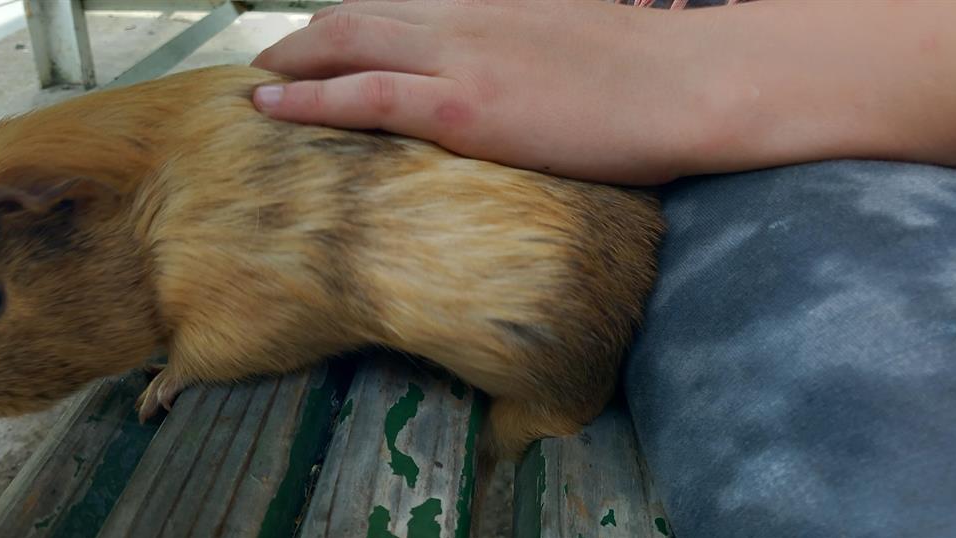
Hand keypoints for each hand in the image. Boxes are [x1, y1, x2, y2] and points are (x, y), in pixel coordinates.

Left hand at [251, 0, 955, 185]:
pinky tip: (270, 109)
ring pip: (348, 43)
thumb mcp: (579, 37)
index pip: (401, 2)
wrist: (693, 83)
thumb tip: (523, 71)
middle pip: (360, 14)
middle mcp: (465, 16)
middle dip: (308, 38)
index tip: (324, 37)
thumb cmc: (652, 70)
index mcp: (493, 3)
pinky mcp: (465, 104)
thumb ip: (533, 46)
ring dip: (295, 63)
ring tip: (262, 87)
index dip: (352, 20)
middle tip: (276, 63)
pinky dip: (308, 99)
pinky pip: (365, 95)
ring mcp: (461, 56)